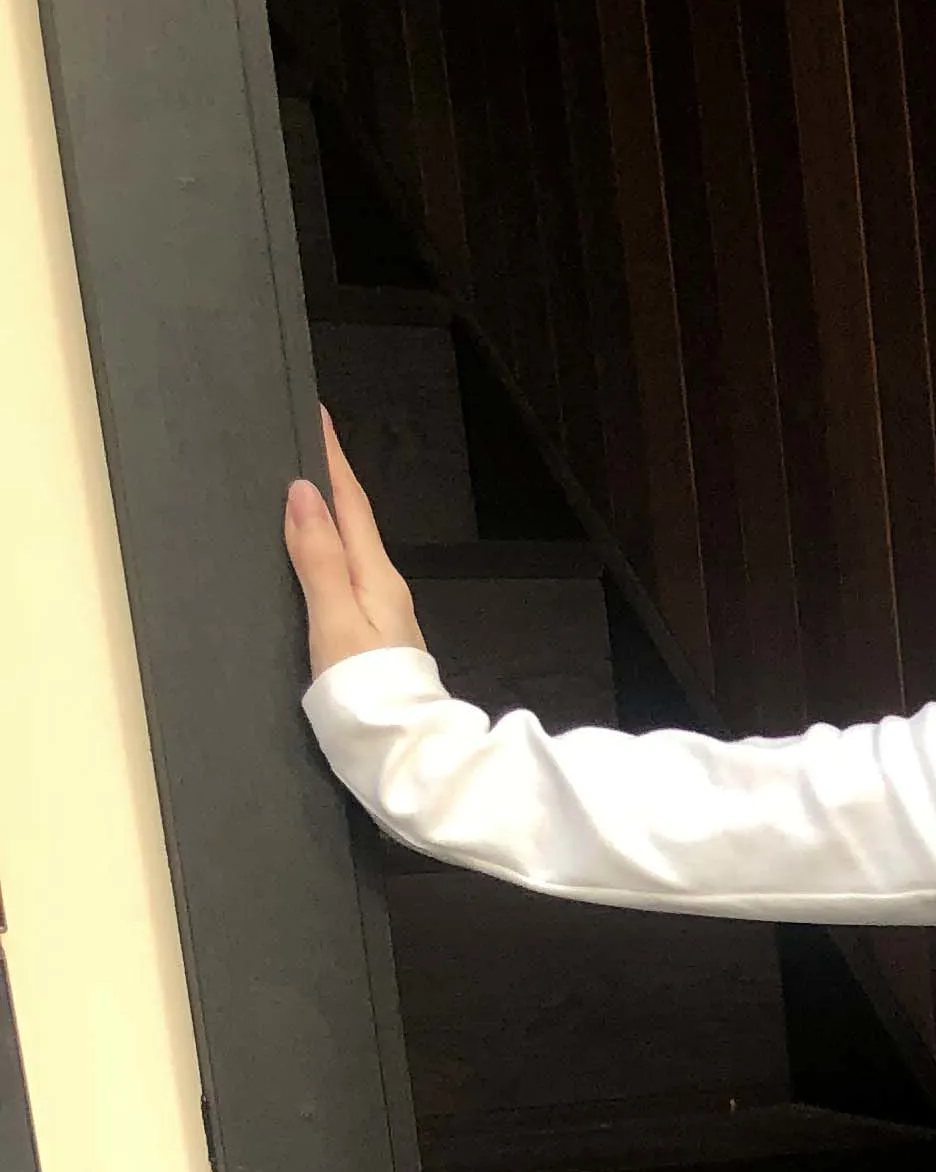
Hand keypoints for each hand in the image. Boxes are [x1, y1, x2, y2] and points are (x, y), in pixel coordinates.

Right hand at [283, 409, 426, 679]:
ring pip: (350, 550)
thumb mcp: (336, 621)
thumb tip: (305, 493)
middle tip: (300, 442)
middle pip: (353, 522)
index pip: (351, 503)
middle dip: (327, 481)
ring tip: (297, 490)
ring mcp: (382, 617)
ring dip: (326, 517)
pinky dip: (328, 554)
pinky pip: (346, 579)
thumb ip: (319, 559)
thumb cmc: (368, 694)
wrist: (403, 757)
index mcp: (376, 577)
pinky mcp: (374, 641)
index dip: (332, 459)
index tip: (316, 414)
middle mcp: (385, 590)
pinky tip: (311, 556)